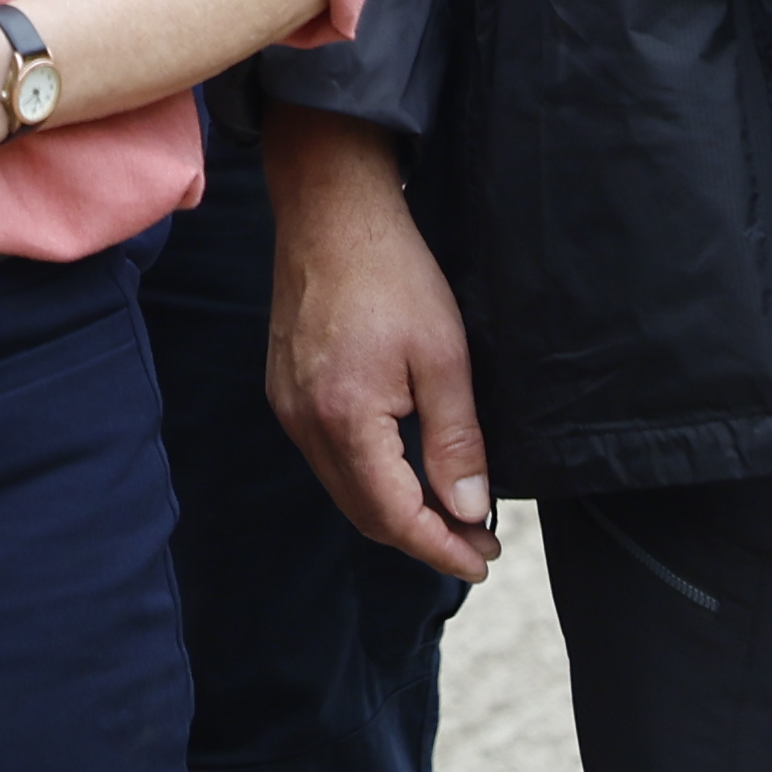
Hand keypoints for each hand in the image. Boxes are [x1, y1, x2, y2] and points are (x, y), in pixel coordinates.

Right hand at [263, 111, 497, 579]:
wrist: (330, 212)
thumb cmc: (392, 274)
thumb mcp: (443, 358)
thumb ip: (456, 442)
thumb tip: (471, 511)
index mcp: (345, 419)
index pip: (395, 516)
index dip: (443, 548)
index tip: (485, 559)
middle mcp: (306, 424)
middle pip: (365, 514)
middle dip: (422, 539)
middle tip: (476, 542)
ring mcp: (289, 409)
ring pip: (344, 490)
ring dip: (396, 511)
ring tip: (450, 512)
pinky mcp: (286, 391)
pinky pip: (329, 459)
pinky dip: (369, 479)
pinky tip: (405, 469)